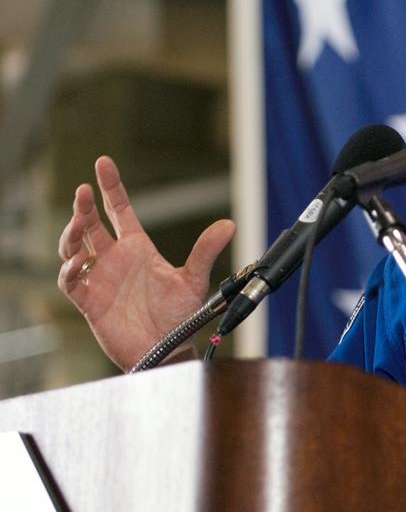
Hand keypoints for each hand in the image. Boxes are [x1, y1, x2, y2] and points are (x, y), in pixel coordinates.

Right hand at [56, 156, 234, 369]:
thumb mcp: (193, 280)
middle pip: (91, 224)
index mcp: (138, 248)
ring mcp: (100, 277)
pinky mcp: (89, 300)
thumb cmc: (180, 316)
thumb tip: (229, 225)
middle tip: (84, 190)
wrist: (167, 348)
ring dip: (73, 233)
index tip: (103, 163)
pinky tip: (78, 262)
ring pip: (75, 247)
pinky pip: (70, 280)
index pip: (119, 210)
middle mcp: (116, 259)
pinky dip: (69, 269)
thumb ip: (205, 251)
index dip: (111, 187)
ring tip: (80, 223)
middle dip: (84, 206)